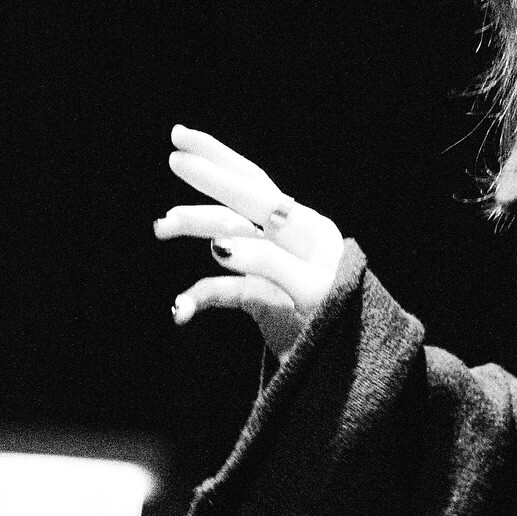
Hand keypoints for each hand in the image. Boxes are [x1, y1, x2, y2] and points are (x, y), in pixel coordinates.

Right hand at [155, 125, 344, 360]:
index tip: (179, 150)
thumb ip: (267, 264)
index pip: (256, 188)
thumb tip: (219, 244)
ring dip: (196, 229)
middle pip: (243, 195)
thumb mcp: (311, 291)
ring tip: (162, 226)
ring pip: (228, 235)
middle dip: (208, 175)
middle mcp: (289, 238)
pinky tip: (180, 311)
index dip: (217, 168)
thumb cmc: (342, 321)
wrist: (354, 365)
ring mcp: (273, 266)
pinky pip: (224, 291)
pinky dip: (200, 297)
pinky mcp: (261, 298)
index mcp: (307, 228)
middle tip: (173, 155)